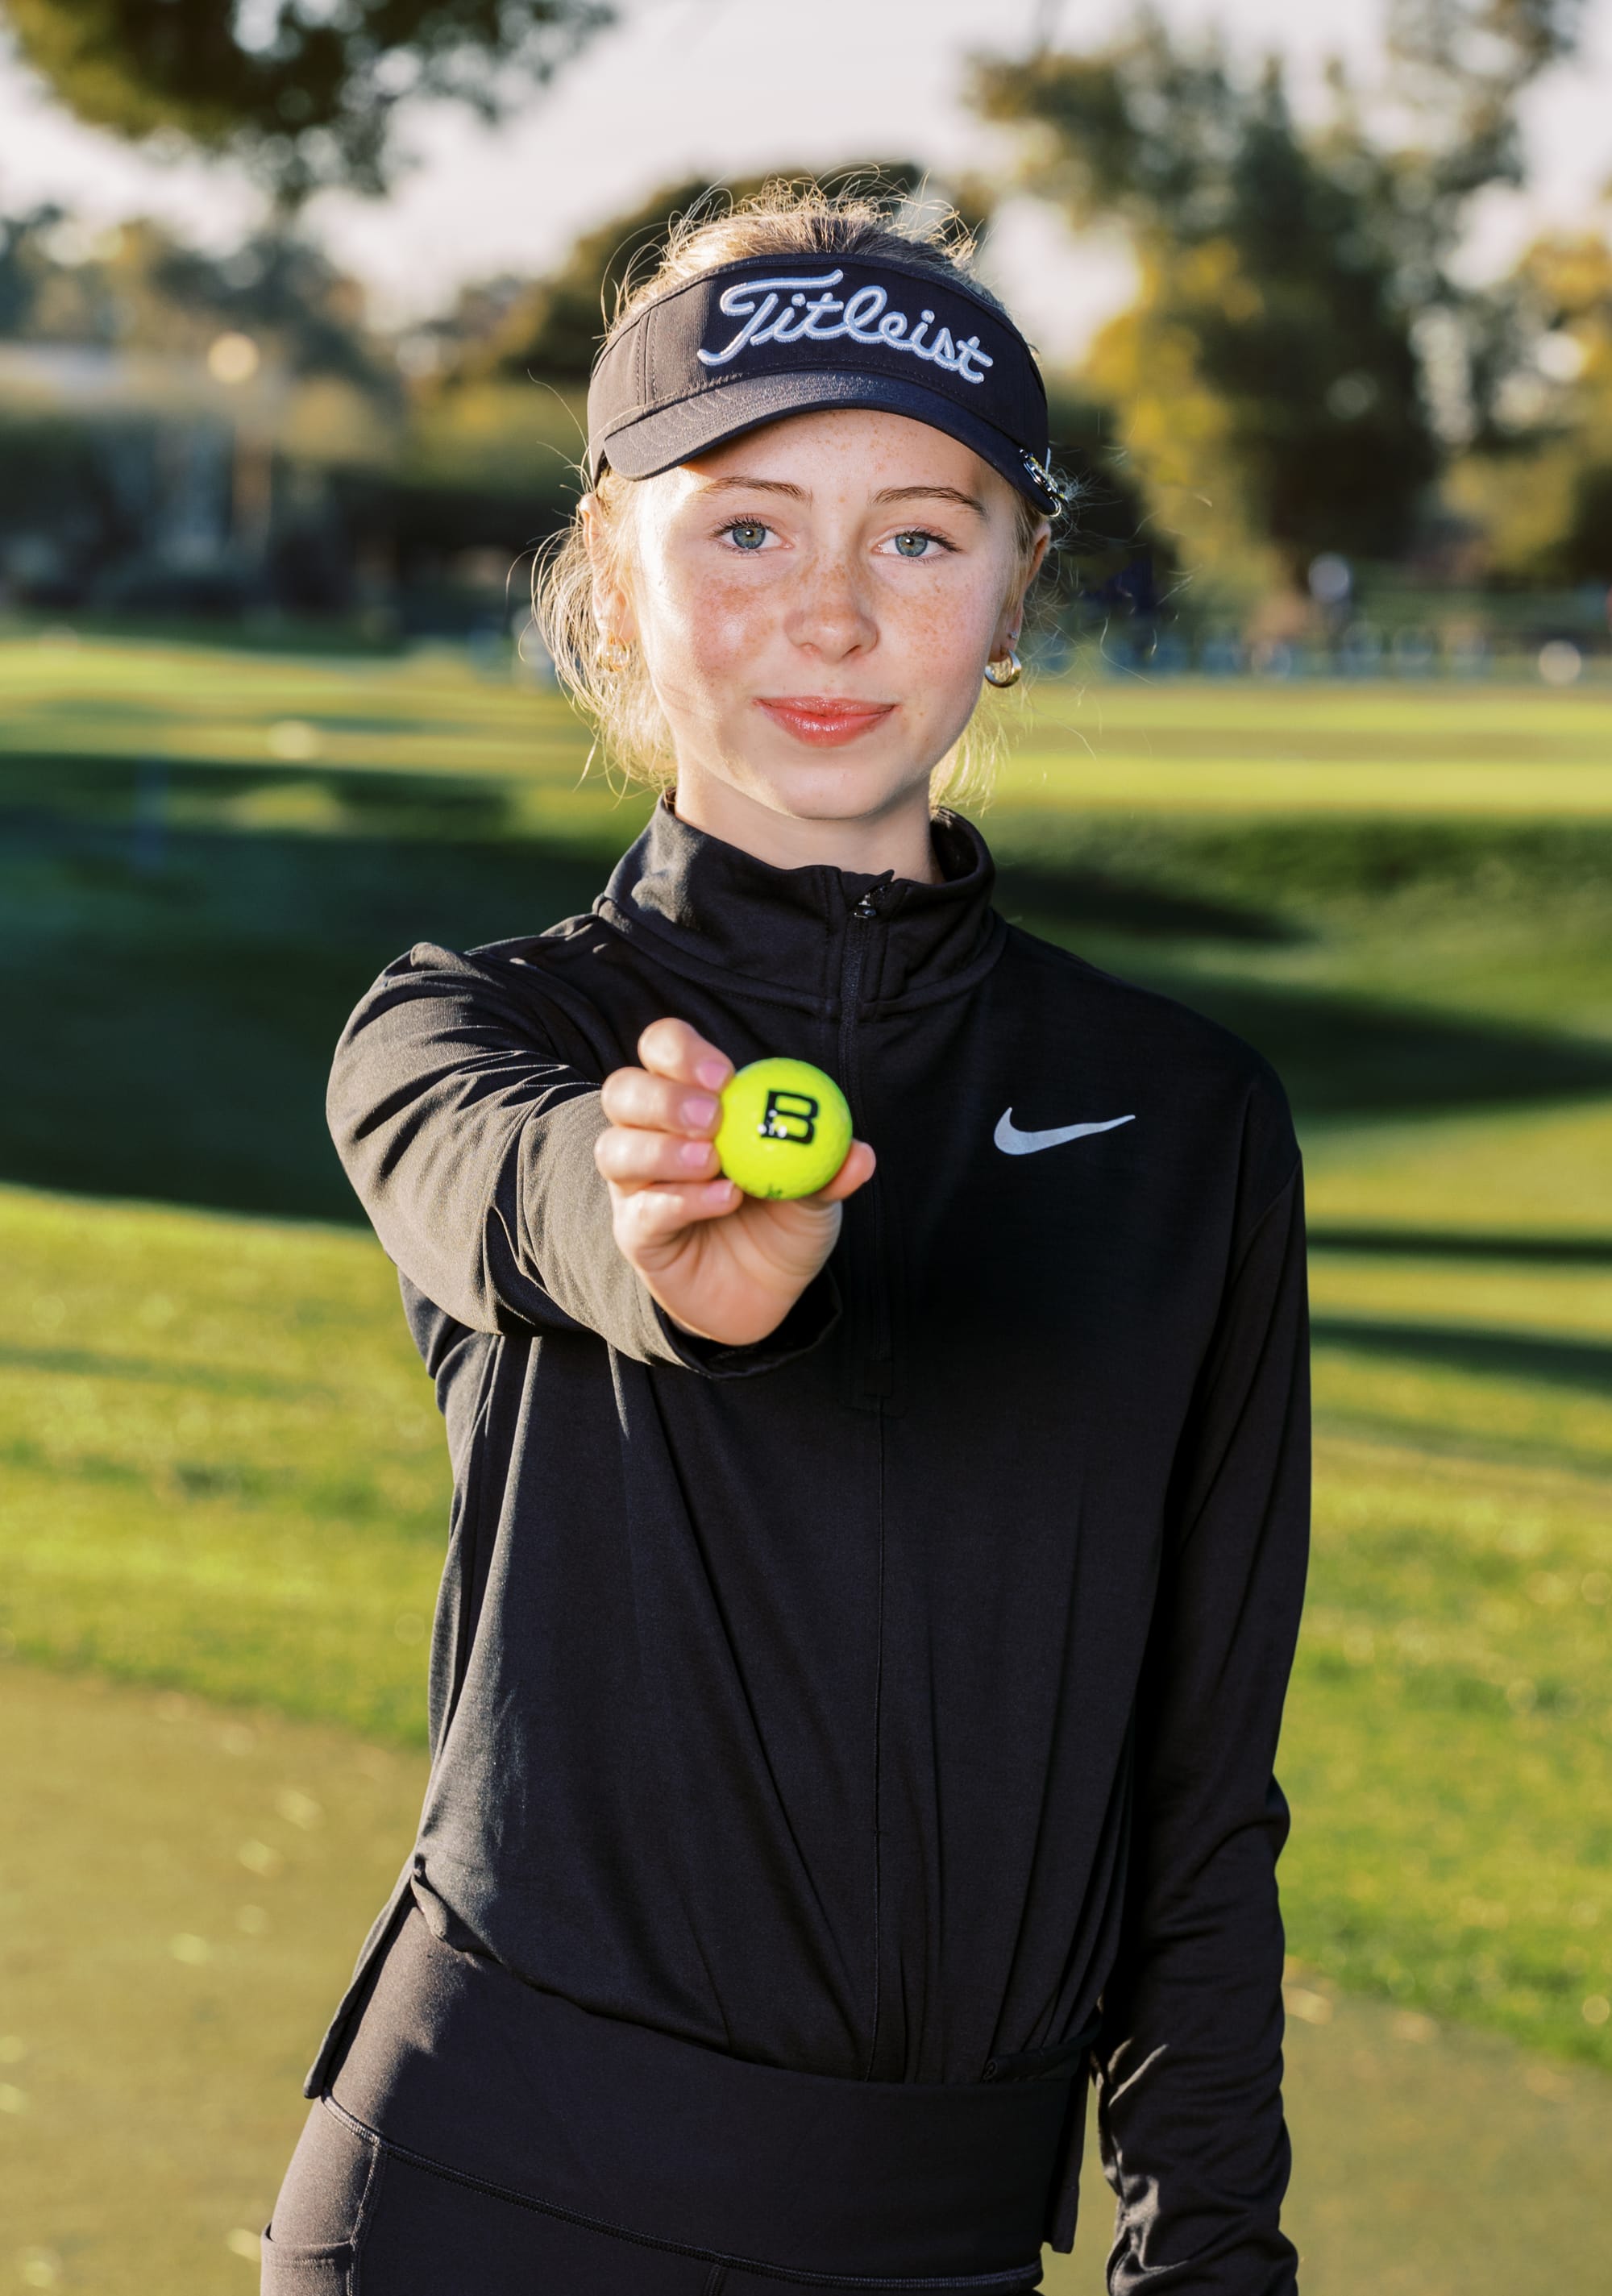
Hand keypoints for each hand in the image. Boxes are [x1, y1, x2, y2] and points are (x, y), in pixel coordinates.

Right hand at [595, 1018, 874, 1347]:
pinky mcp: (634, 1231)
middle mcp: (649, 1134)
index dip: (682, 1051)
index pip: (664, 1051)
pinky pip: (645, 1210)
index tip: (724, 1075)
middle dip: (663, 1096)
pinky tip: (723, 1199)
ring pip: (615, 1150)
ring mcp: (634, 1183)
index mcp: (689, 1100)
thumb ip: (831, 1169)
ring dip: (663, 1149)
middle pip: (624, 1091)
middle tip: (714, 1115)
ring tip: (714, 1161)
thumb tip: (860, 1152)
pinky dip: (683, 1200)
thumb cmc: (782, 1222)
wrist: (765, 1294)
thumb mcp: (816, 1193)